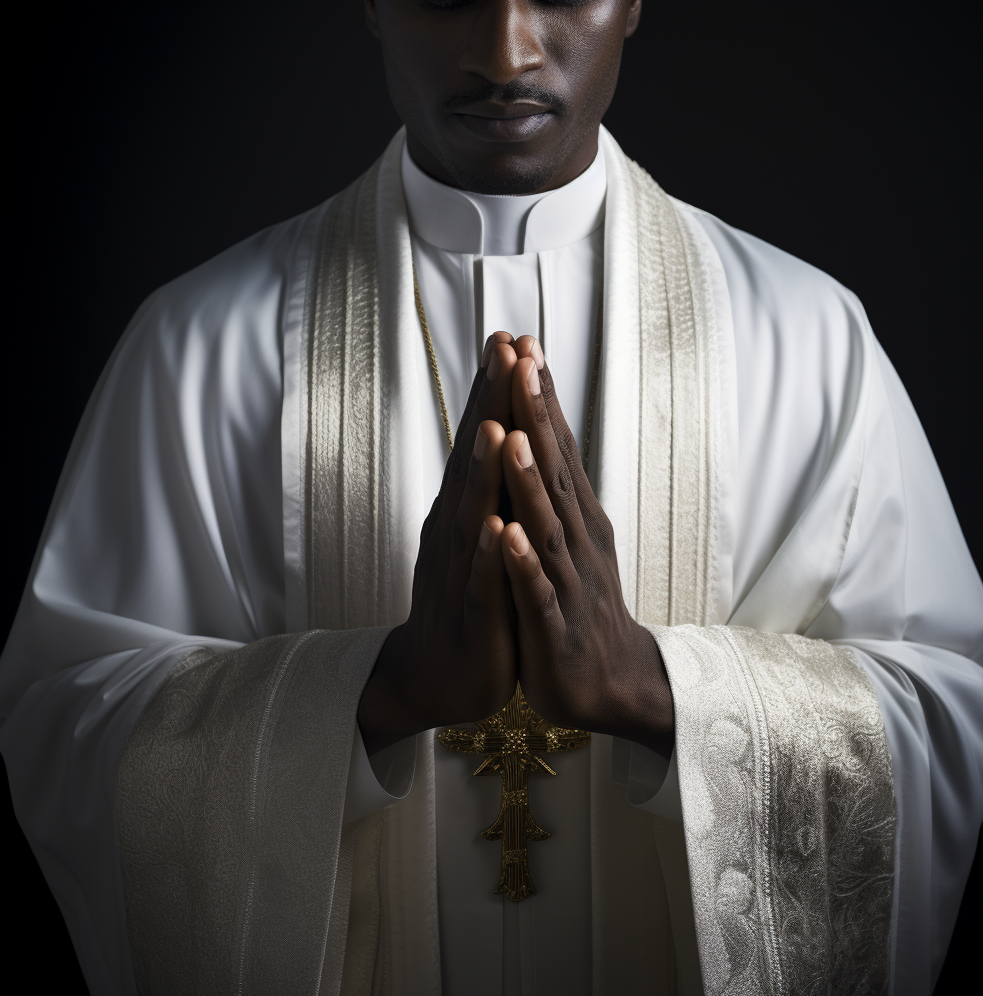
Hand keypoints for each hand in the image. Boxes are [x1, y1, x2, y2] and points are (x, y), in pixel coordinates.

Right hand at [357, 333, 517, 755]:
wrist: (439, 674)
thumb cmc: (467, 598)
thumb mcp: (479, 533)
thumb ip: (486, 487)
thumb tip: (500, 429)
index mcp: (466, 509)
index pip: (482, 441)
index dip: (495, 392)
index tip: (511, 339)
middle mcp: (457, 530)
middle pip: (473, 461)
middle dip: (489, 406)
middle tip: (502, 350)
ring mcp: (462, 573)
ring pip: (473, 517)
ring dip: (483, 472)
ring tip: (495, 427)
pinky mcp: (474, 619)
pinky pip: (481, 585)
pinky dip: (489, 556)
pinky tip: (495, 529)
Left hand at [500, 337, 674, 757]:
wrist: (610, 680)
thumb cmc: (580, 600)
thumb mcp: (571, 536)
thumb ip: (557, 487)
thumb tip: (543, 430)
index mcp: (574, 516)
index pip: (556, 447)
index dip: (539, 397)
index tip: (521, 343)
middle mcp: (575, 538)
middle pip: (554, 470)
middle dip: (536, 415)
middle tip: (522, 359)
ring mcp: (568, 582)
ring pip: (547, 525)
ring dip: (530, 481)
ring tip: (514, 437)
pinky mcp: (555, 627)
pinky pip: (537, 593)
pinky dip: (523, 565)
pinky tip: (509, 537)